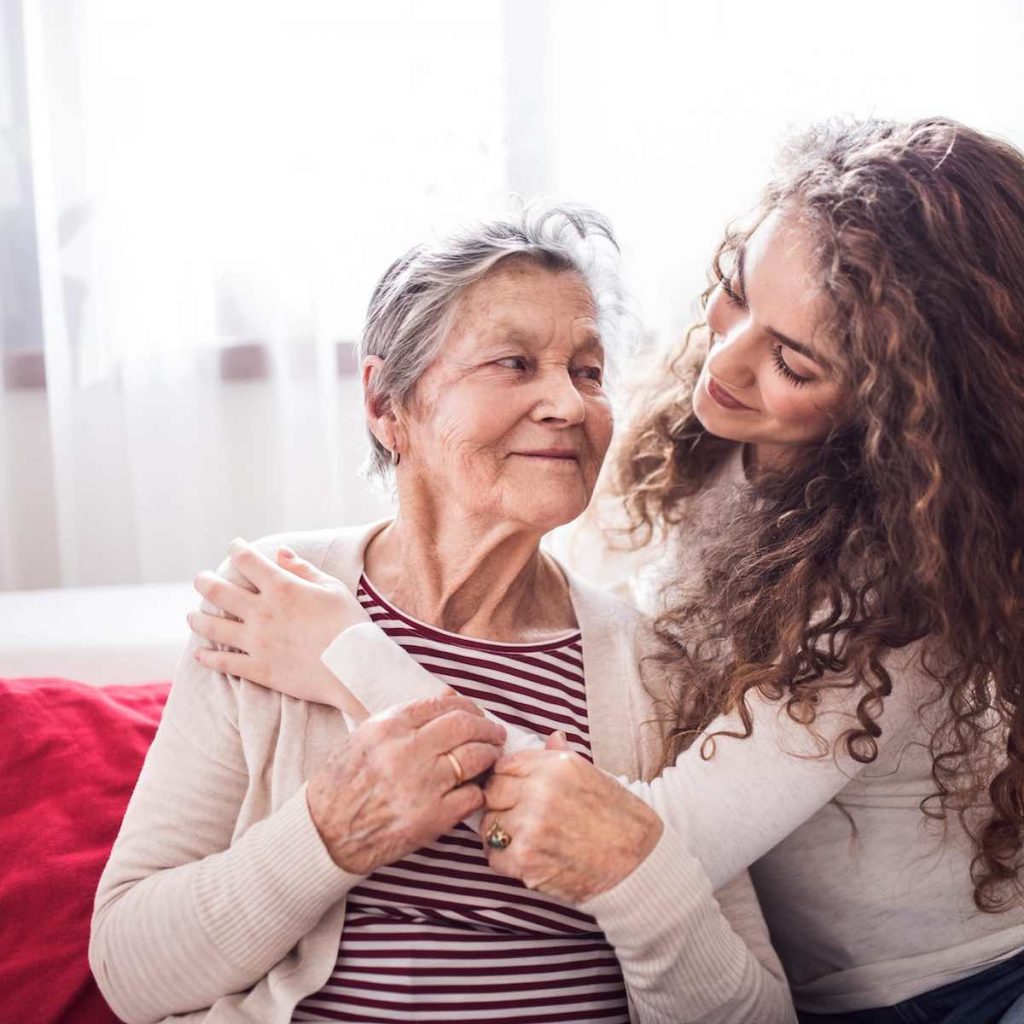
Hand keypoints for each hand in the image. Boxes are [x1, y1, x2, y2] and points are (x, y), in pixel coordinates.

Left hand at [188, 539, 369, 712]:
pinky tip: (200, 654)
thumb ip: (303, 569)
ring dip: (197, 619)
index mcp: (282, 588)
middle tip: (200, 579)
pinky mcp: (259, 669)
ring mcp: (257, 642)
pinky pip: (225, 663)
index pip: (248, 561)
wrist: (355, 668)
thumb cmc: (350, 624)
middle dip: (204, 581)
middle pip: (219, 592)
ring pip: (213, 628)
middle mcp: (262, 612)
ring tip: (191, 616)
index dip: (237, 549)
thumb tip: (280, 553)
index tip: (234, 546)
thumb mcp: (332, 588)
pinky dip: (208, 658)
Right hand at [309, 692, 506, 873]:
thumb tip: (449, 697)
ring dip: (489, 755)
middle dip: (486, 727)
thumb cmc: (342, 782)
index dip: (467, 706)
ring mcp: (422, 785)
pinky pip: (472, 796)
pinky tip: (473, 790)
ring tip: (491, 756)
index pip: (442, 704)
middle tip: (494, 733)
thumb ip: (407, 717)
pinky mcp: (432, 818)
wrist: (324, 832)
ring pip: (475, 758)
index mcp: (389, 727)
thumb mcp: (366, 737)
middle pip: (465, 725)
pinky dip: (477, 791)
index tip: (476, 713)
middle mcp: (407, 751)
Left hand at [481, 732, 662, 904]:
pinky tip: (526, 858)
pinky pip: (495, 855)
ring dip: (501, 833)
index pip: (505, 765)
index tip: (515, 792)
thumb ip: (560, 758)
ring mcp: (531, 825)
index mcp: (557, 766)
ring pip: (489, 824)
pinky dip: (505, 860)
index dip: (506, 779)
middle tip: (517, 817)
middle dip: (500, 804)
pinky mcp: (526, 859)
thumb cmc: (617, 817)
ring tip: (523, 838)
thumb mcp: (592, 776)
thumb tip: (551, 736)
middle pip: (492, 792)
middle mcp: (541, 790)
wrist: (639, 862)